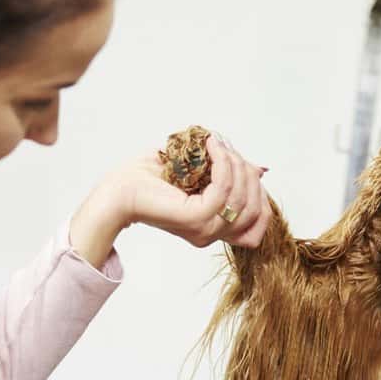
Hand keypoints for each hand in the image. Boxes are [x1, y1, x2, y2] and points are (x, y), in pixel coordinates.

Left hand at [69, 136, 271, 266]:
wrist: (119, 189)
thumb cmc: (152, 179)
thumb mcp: (202, 174)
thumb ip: (230, 176)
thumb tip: (261, 170)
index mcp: (214, 229)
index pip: (258, 224)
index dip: (260, 193)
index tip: (244, 165)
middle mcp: (212, 235)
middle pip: (255, 208)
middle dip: (247, 172)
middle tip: (225, 149)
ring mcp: (205, 230)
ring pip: (242, 197)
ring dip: (233, 163)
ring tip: (215, 145)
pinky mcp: (196, 219)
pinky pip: (223, 188)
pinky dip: (221, 162)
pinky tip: (209, 146)